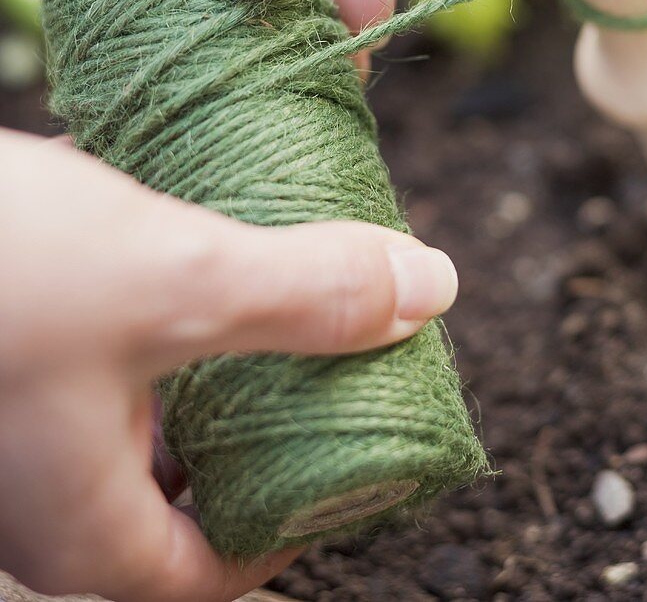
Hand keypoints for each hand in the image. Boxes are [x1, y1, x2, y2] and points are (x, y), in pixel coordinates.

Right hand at [0, 130, 456, 601]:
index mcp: (82, 528)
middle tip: (317, 365)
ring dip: (201, 363)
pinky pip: (91, 361)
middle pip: (177, 496)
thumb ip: (308, 295)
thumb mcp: (176, 279)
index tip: (350, 450)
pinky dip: (145, 318)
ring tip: (256, 297)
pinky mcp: (3, 358)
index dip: (298, 526)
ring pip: (132, 419)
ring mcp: (11, 429)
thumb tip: (433, 289)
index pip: (214, 577)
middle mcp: (36, 496)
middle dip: (257, 431)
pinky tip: (168, 249)